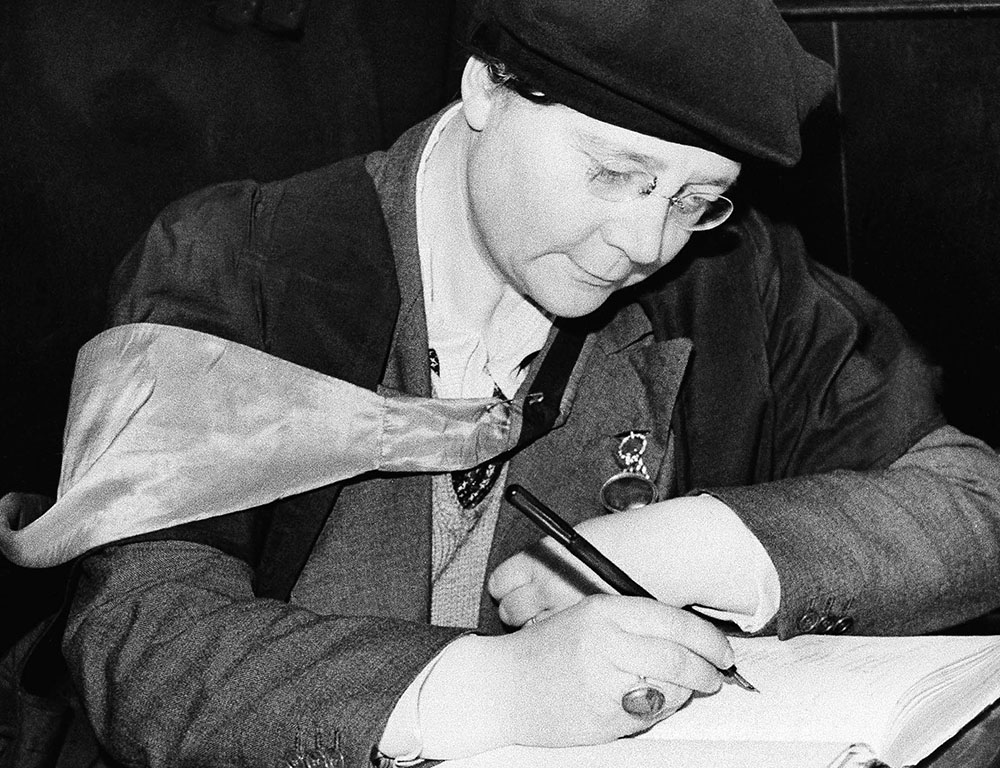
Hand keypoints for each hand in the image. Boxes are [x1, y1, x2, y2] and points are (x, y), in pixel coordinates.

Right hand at [417, 594, 733, 755]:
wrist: (501, 686)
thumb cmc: (546, 651)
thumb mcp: (586, 618)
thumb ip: (632, 624)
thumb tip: (690, 639)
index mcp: (603, 611)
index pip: (672, 621)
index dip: (706, 638)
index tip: (722, 649)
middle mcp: (604, 642)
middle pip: (678, 656)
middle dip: (708, 669)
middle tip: (717, 675)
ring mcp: (602, 681)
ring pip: (669, 688)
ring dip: (687, 692)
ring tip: (687, 690)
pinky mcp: (602, 716)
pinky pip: (649, 716)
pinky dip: (661, 712)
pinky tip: (654, 703)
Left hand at [488, 495, 761, 626]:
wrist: (666, 553)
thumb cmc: (626, 541)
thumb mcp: (576, 539)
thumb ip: (549, 559)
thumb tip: (529, 575)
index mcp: (542, 557)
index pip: (500, 584)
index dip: (507, 590)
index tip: (514, 592)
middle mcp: (548, 585)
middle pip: (511, 613)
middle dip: (519, 614)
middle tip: (537, 612)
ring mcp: (567, 611)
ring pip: (533, 633)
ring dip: (540, 631)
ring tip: (559, 626)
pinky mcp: (589, 632)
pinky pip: (562, 646)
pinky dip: (565, 644)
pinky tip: (578, 636)